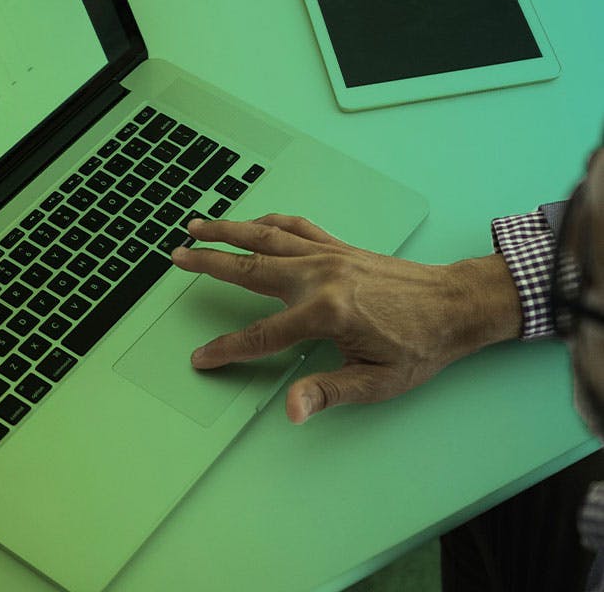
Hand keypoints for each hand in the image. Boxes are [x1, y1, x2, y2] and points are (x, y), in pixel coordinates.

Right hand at [171, 215, 521, 423]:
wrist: (456, 304)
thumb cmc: (420, 346)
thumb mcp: (376, 381)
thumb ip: (328, 391)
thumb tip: (291, 410)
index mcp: (324, 313)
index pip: (260, 335)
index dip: (227, 350)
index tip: (201, 357)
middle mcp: (319, 276)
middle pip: (249, 267)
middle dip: (208, 262)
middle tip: (177, 256)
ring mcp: (328, 255)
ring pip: (266, 237)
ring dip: (229, 229)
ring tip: (197, 225)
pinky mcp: (338, 247)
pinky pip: (296, 227)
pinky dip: (269, 221)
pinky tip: (254, 222)